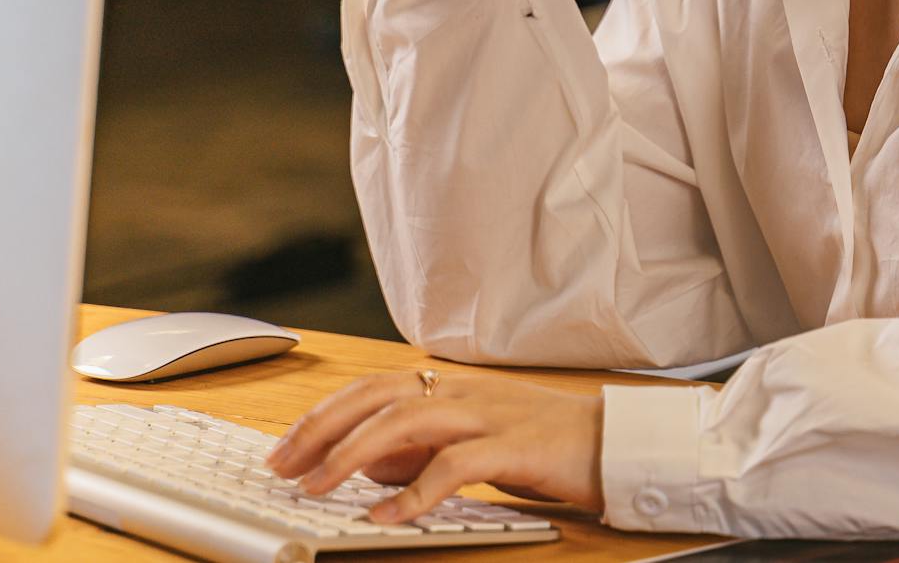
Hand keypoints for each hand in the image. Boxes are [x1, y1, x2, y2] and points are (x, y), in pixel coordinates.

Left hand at [264, 368, 606, 521]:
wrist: (615, 442)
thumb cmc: (545, 444)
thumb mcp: (472, 442)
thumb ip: (421, 448)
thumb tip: (368, 465)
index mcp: (453, 385)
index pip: (372, 387)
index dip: (324, 414)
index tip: (285, 448)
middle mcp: (464, 391)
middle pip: (378, 395)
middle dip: (322, 428)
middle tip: (282, 466)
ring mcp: (489, 416)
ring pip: (407, 420)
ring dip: (353, 453)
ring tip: (317, 486)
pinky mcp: (514, 447)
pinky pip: (454, 465)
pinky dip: (414, 490)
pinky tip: (386, 513)